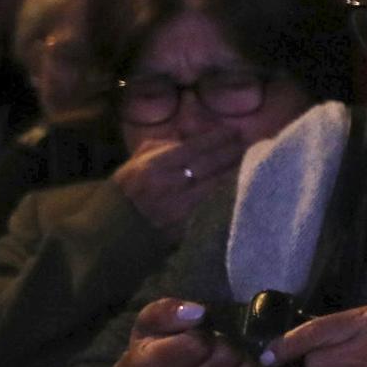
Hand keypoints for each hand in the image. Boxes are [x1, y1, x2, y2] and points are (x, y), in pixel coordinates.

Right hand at [91, 298, 272, 366]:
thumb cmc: (151, 351)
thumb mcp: (147, 324)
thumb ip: (167, 312)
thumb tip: (198, 312)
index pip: (200, 345)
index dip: (206, 332)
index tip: (200, 332)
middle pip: (229, 357)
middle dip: (229, 342)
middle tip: (218, 341)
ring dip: (245, 357)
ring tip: (228, 355)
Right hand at [110, 138, 241, 235]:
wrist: (114, 234)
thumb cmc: (124, 195)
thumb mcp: (133, 164)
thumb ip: (158, 147)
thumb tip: (184, 137)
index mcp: (154, 167)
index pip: (194, 148)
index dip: (217, 138)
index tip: (233, 131)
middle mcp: (170, 185)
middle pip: (210, 165)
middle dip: (232, 152)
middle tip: (250, 143)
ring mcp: (181, 208)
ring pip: (217, 186)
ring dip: (236, 172)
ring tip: (253, 161)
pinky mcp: (189, 227)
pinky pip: (215, 206)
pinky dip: (229, 195)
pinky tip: (243, 186)